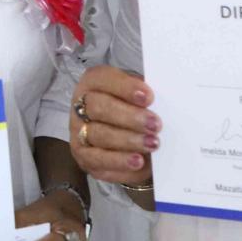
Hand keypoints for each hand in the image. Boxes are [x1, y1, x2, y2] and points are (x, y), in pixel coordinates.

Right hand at [69, 65, 159, 184]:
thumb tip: (162, 104)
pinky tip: (138, 161)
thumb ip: (145, 97)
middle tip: (156, 125)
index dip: (125, 88)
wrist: (127, 140)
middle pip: (99, 107)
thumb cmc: (134, 110)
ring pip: (99, 135)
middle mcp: (80, 106)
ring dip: (128, 140)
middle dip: (129, 116)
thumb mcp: (139, 97)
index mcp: (93, 82)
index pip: (103, 79)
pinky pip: (98, 160)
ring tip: (152, 144)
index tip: (149, 97)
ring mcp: (78, 132)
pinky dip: (119, 161)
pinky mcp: (83, 156)